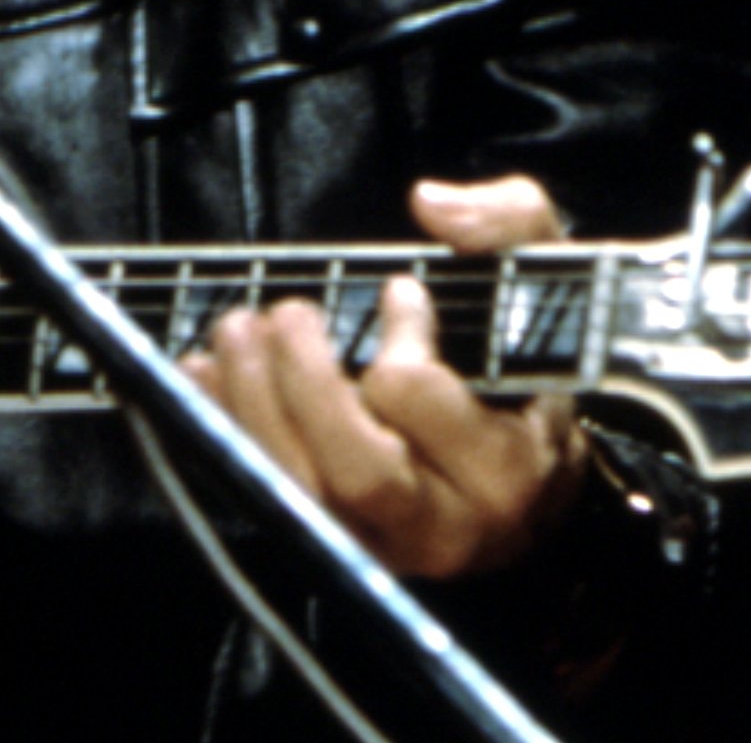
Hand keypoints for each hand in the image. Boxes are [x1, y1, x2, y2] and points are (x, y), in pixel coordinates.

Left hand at [183, 174, 585, 580]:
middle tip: (289, 312)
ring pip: (300, 491)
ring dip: (251, 402)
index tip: (399, 292)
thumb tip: (432, 205)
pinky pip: (265, 495)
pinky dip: (226, 429)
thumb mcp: (546, 283)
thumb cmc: (529, 367)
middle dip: (305, 382)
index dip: (401, 337)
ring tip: (236, 329)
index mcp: (506, 469)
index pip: (424, 405)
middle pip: (357, 470)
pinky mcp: (331, 541)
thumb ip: (507, 225)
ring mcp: (381, 545)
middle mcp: (445, 527)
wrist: (527, 471)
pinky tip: (204, 372)